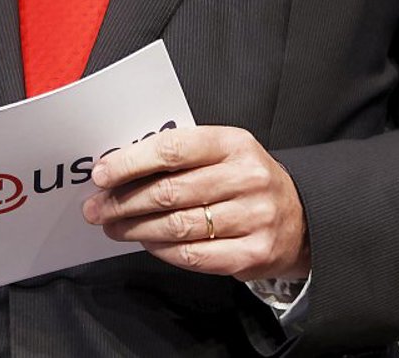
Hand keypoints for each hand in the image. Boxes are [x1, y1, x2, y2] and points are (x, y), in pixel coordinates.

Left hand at [83, 125, 309, 280]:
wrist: (301, 216)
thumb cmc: (245, 179)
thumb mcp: (222, 153)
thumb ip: (179, 156)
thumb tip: (120, 169)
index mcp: (234, 143)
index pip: (172, 149)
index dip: (130, 162)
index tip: (102, 174)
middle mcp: (247, 178)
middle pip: (169, 192)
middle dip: (123, 201)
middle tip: (97, 208)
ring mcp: (254, 218)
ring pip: (177, 227)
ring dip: (135, 228)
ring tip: (114, 227)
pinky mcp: (254, 254)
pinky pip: (194, 255)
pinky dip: (162, 250)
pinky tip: (147, 243)